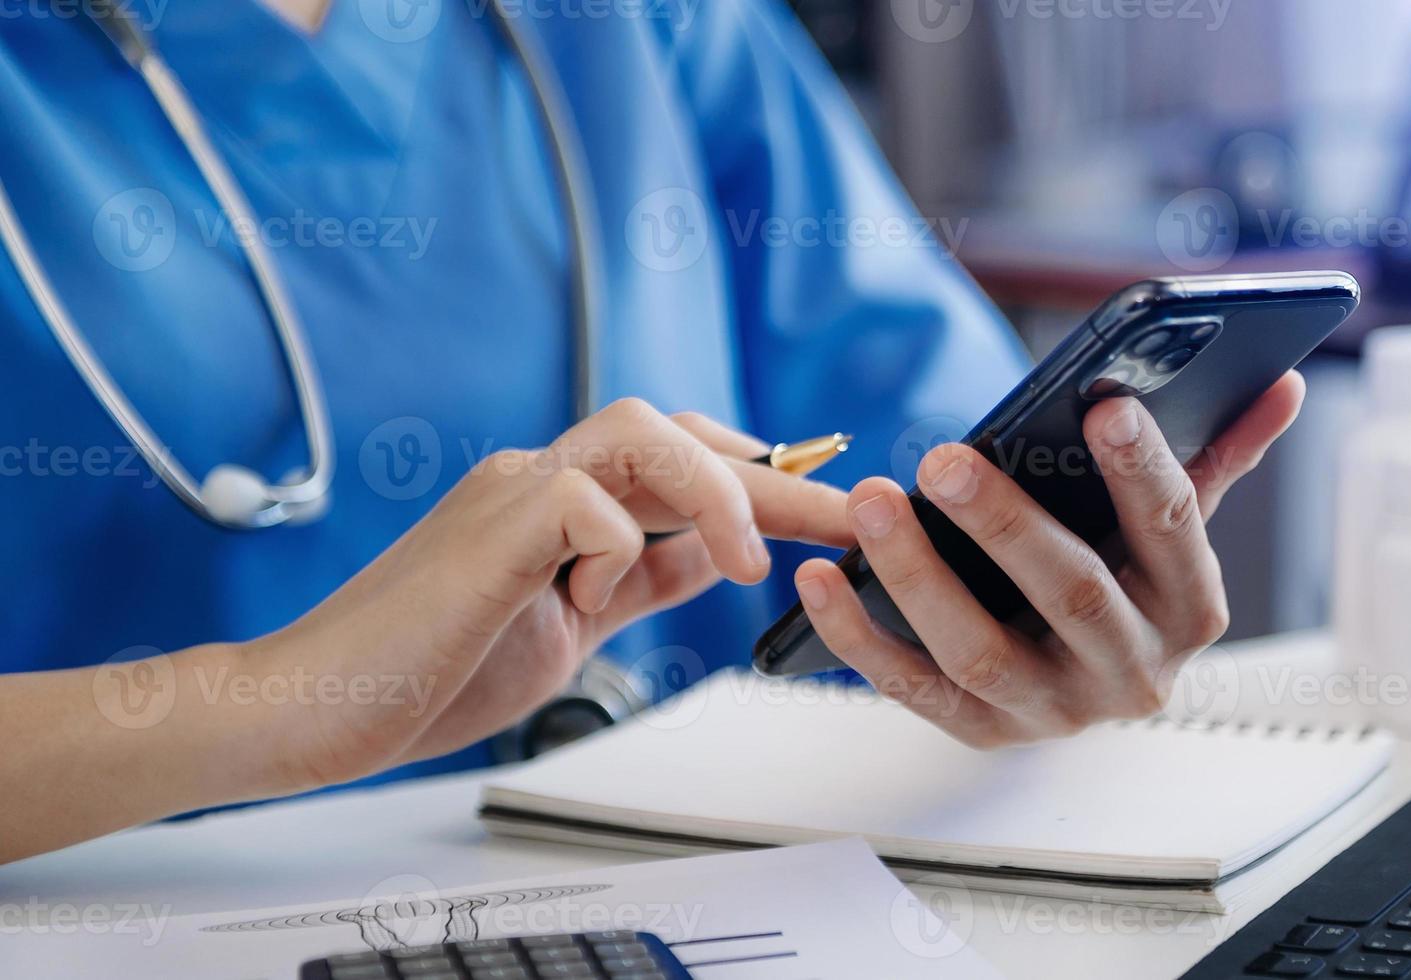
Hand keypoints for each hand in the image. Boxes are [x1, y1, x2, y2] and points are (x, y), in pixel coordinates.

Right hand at [257, 399, 851, 788]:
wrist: (318, 707)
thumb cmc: (430, 671)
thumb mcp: (570, 627)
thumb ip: (636, 581)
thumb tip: (715, 556)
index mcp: (559, 503)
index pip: (681, 463)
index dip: (763, 476)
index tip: (835, 506)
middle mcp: (537, 478)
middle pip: (676, 432)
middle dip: (773, 472)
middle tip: (848, 517)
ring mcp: (510, 492)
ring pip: (637, 428)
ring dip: (712, 487)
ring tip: (746, 556)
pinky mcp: (488, 528)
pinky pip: (582, 497)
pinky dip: (614, 544)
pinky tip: (592, 596)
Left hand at [793, 372, 1305, 747]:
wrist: (1087, 677)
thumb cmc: (1126, 575)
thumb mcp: (1172, 523)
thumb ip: (1217, 452)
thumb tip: (1281, 382)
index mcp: (1192, 607)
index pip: (1174, 531)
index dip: (1142, 468)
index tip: (1105, 403)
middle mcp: (1133, 671)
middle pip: (1072, 595)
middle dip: (1006, 524)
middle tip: (943, 458)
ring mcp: (1056, 711)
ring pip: (983, 649)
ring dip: (919, 575)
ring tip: (873, 501)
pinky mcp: (985, 732)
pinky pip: (914, 689)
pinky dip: (859, 637)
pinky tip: (820, 577)